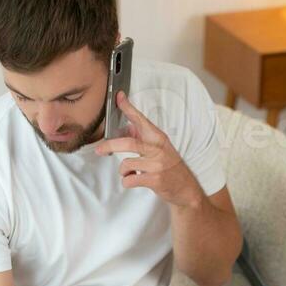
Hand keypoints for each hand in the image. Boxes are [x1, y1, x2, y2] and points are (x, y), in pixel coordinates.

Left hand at [94, 90, 203, 207]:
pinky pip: (129, 180)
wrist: (186, 188)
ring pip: (126, 163)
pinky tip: (134, 179)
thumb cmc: (171, 167)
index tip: (119, 97)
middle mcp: (158, 149)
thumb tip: (126, 127)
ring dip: (123, 170)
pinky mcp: (155, 179)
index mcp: (158, 138)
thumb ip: (144, 138)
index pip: (141, 120)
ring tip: (131, 172)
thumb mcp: (160, 148)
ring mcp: (157, 164)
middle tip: (100, 149)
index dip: (128, 108)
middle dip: (110, 145)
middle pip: (129, 143)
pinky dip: (127, 181)